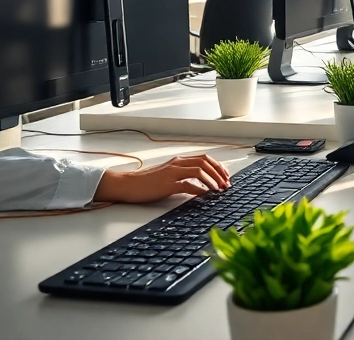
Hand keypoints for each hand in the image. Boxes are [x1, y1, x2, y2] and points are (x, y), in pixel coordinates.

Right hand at [94, 154, 230, 203]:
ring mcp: (172, 173)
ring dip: (212, 181)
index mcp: (179, 160)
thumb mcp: (168, 174)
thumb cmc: (147, 182)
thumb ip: (183, 175)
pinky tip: (205, 195)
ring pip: (199, 171)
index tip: (226, 176)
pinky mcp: (167, 184)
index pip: (204, 158)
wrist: (127, 184)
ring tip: (218, 190)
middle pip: (205, 162)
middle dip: (219, 173)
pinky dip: (199, 189)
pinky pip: (187, 184)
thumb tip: (201, 183)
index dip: (218, 166)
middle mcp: (177, 163)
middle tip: (226, 184)